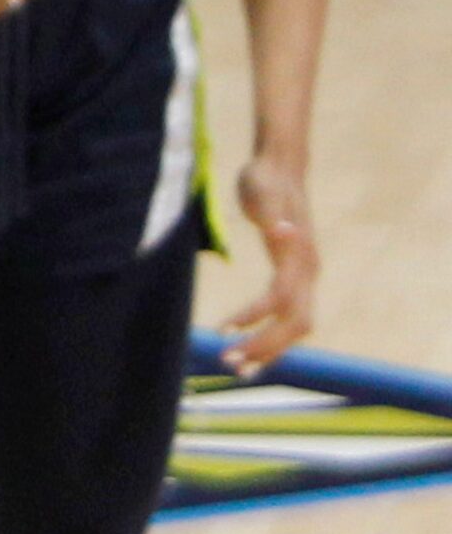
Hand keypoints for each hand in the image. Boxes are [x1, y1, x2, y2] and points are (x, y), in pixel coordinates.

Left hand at [221, 150, 318, 375]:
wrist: (281, 167)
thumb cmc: (265, 178)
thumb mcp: (262, 191)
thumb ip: (273, 213)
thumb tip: (285, 231)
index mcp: (299, 257)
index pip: (281, 300)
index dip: (255, 317)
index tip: (224, 329)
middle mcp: (308, 271)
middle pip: (295, 324)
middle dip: (265, 347)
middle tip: (229, 364)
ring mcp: (305, 275)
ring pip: (296, 325)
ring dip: (269, 348)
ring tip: (237, 366)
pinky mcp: (296, 274)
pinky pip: (287, 313)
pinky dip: (269, 332)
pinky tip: (245, 338)